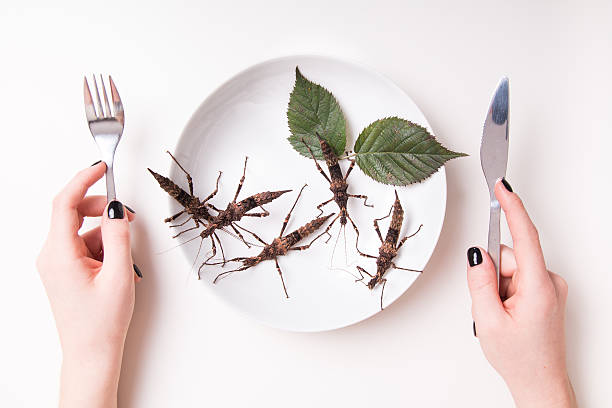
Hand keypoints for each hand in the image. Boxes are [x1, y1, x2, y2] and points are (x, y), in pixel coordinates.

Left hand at [37, 162, 139, 407]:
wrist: (91, 352)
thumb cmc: (101, 322)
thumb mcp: (118, 274)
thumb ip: (119, 236)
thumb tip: (117, 209)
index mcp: (59, 254)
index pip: (65, 203)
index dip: (83, 180)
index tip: (100, 168)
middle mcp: (51, 255)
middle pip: (73, 213)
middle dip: (101, 210)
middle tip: (127, 218)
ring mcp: (56, 263)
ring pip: (83, 230)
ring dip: (107, 234)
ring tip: (124, 259)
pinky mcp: (65, 270)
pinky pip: (84, 244)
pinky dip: (103, 247)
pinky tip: (117, 266)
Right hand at [467, 179, 575, 407]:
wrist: (540, 383)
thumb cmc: (520, 358)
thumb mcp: (488, 320)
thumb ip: (479, 282)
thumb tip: (477, 254)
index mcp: (538, 287)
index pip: (524, 236)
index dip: (513, 208)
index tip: (502, 186)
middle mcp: (550, 282)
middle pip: (510, 256)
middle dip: (492, 274)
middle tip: (488, 305)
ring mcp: (550, 288)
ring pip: (511, 268)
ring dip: (498, 286)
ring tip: (500, 315)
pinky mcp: (546, 293)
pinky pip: (518, 278)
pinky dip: (506, 291)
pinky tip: (507, 314)